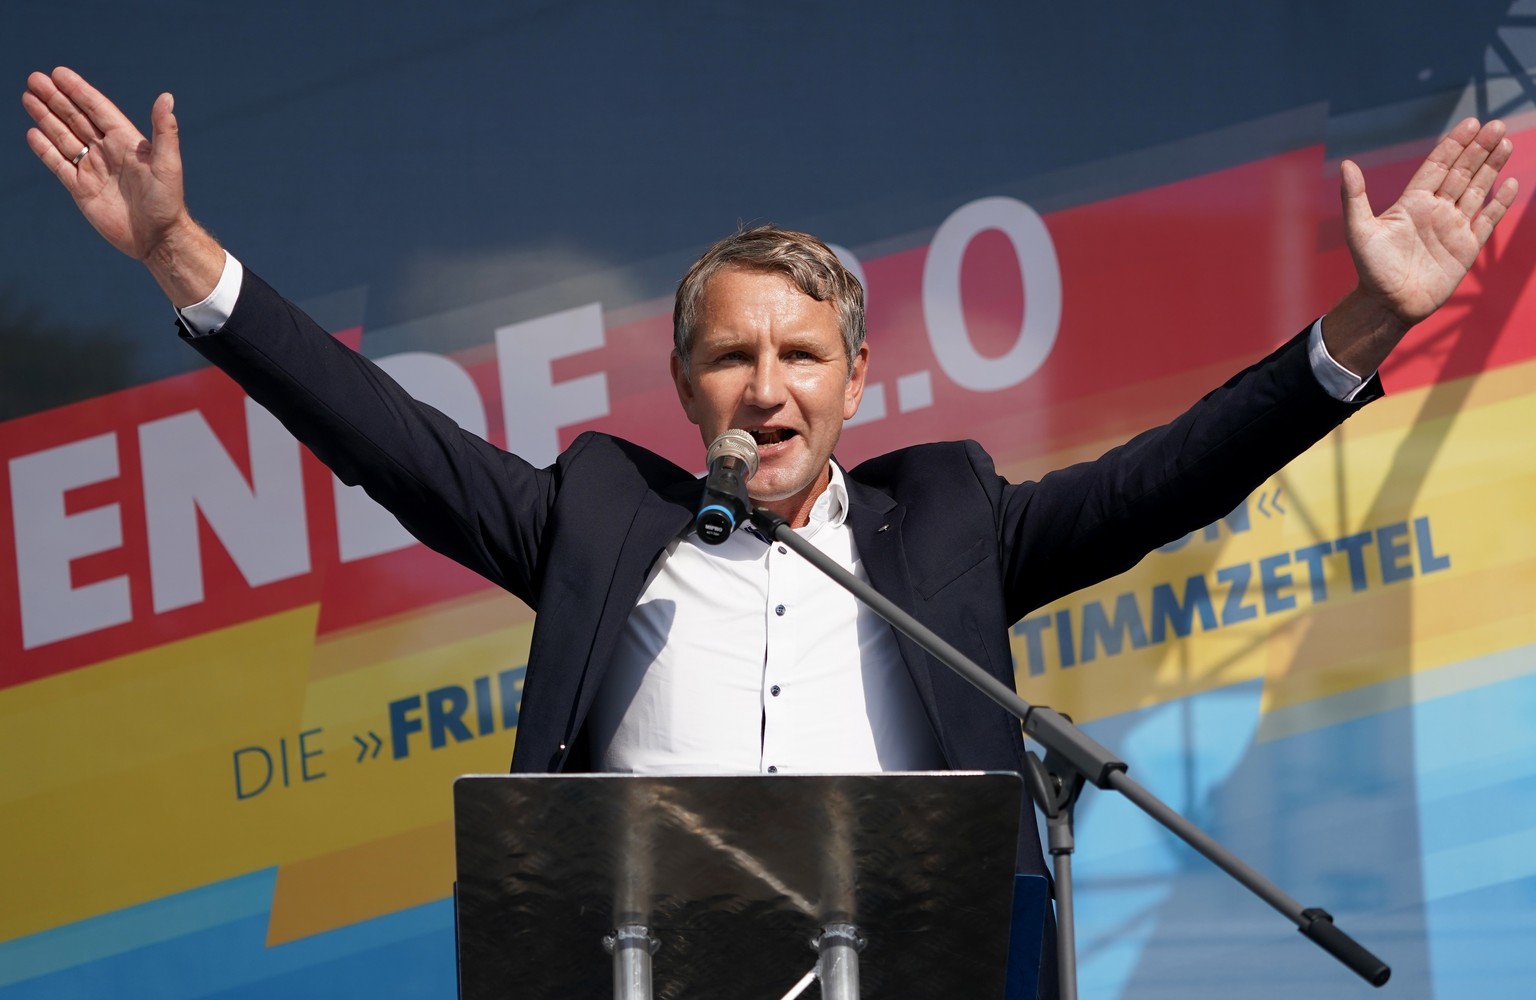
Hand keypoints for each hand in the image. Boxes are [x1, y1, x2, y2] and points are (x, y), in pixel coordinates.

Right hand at [23, 66, 220, 302]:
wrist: (157, 240)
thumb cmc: (168, 202)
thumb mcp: (168, 165)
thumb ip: (164, 132)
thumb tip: (166, 97)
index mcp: (126, 142)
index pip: (98, 109)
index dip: (79, 91)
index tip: (59, 73)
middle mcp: (108, 152)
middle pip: (76, 118)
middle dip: (56, 98)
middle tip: (35, 78)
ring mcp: (93, 169)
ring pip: (64, 137)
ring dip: (47, 118)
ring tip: (28, 97)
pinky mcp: (82, 189)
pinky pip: (59, 164)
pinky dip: (45, 149)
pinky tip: (32, 133)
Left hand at [1325, 118, 1517, 375]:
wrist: (1389, 305)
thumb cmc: (1371, 270)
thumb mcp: (1359, 231)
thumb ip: (1354, 197)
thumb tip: (1346, 164)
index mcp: (1412, 203)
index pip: (1437, 166)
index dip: (1453, 145)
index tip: (1471, 123)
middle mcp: (1435, 211)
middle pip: (1461, 172)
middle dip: (1478, 148)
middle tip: (1495, 124)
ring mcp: (1453, 228)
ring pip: (1477, 189)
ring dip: (1491, 166)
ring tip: (1506, 142)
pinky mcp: (1467, 248)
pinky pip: (1487, 220)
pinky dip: (1499, 202)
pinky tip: (1510, 183)